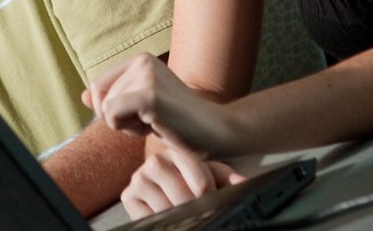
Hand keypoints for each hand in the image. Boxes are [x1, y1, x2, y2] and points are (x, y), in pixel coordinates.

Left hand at [82, 53, 234, 156]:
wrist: (216, 133)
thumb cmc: (179, 124)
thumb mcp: (141, 108)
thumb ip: (113, 99)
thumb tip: (83, 97)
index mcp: (141, 60)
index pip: (98, 87)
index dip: (113, 109)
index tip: (144, 113)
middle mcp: (142, 61)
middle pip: (99, 98)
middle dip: (121, 119)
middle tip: (154, 120)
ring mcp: (146, 76)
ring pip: (105, 109)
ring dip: (127, 126)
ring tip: (158, 122)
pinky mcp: (148, 95)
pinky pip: (112, 116)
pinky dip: (128, 129)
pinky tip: (155, 127)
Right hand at [121, 147, 245, 219]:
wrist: (175, 196)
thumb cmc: (197, 185)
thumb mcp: (215, 178)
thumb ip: (229, 179)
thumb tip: (244, 182)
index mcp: (177, 153)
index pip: (189, 163)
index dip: (203, 184)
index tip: (208, 195)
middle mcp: (155, 162)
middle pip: (176, 187)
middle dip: (193, 204)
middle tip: (200, 210)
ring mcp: (140, 178)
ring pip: (163, 203)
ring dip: (178, 214)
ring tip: (185, 214)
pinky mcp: (129, 196)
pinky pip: (145, 213)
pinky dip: (159, 219)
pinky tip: (168, 216)